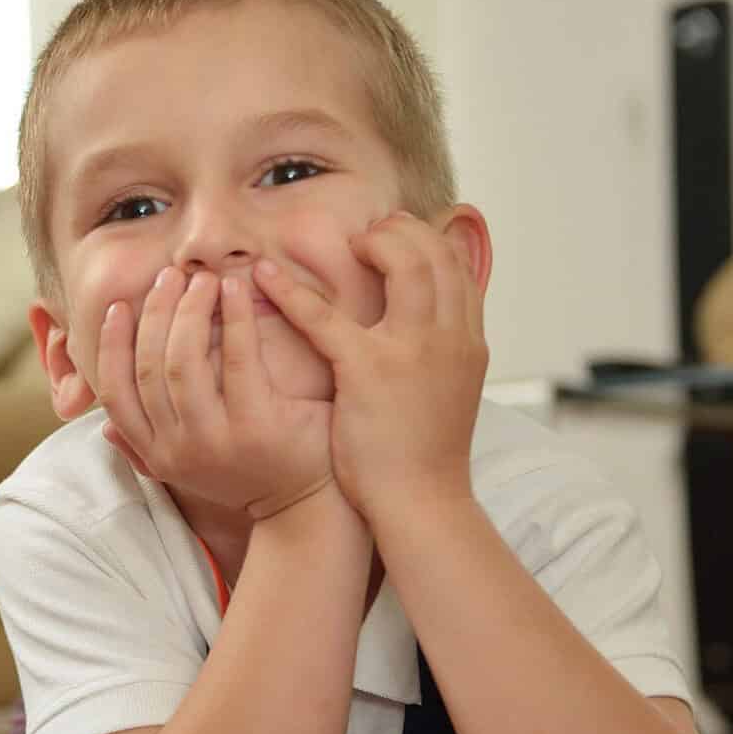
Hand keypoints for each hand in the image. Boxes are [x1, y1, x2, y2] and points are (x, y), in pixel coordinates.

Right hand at [95, 264, 334, 520]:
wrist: (306, 507)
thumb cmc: (248, 475)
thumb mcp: (188, 470)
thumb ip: (146, 449)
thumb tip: (104, 426)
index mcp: (157, 454)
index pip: (114, 393)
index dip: (110, 345)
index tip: (118, 306)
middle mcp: (178, 450)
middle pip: (149, 366)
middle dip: (155, 313)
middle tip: (170, 277)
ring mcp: (216, 440)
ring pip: (184, 361)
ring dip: (190, 310)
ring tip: (203, 280)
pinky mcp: (257, 427)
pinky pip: (238, 359)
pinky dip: (234, 318)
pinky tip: (236, 290)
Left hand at [254, 213, 485, 524]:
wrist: (423, 503)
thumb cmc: (425, 454)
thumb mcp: (451, 391)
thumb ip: (442, 349)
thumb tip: (428, 319)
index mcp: (468, 342)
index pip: (458, 265)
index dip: (427, 239)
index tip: (397, 235)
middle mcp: (449, 337)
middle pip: (435, 251)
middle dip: (400, 230)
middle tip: (367, 235)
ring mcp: (414, 350)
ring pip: (402, 263)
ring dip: (371, 243)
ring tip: (343, 246)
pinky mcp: (370, 370)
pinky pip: (325, 317)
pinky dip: (291, 291)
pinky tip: (264, 276)